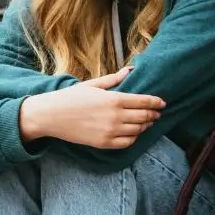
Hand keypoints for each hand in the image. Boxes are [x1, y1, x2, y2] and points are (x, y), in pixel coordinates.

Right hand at [18, 69, 164, 150]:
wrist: (51, 116)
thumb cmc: (71, 97)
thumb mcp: (92, 84)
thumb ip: (113, 80)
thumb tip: (129, 71)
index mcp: (114, 99)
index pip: (144, 101)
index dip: (156, 102)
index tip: (162, 103)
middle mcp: (116, 116)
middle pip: (144, 116)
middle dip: (153, 114)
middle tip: (157, 113)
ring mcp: (111, 131)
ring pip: (137, 130)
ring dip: (145, 126)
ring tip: (148, 122)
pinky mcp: (104, 143)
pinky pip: (127, 142)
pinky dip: (134, 138)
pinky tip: (134, 133)